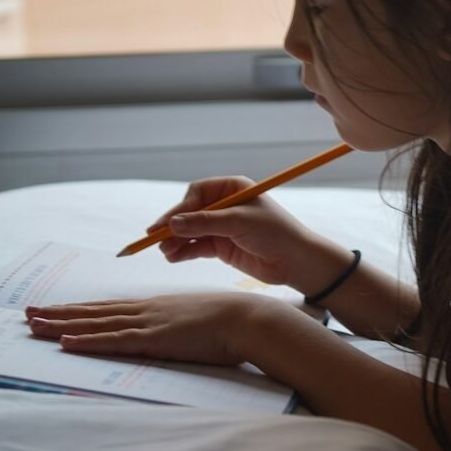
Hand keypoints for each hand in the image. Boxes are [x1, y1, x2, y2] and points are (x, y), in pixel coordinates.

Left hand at [26, 293, 275, 365]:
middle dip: (59, 313)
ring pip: (96, 323)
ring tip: (33, 325)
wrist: (249, 319)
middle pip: (95, 312)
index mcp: (157, 307)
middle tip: (27, 313)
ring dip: (62, 325)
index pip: (111, 308)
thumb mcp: (200, 319)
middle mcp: (147, 311)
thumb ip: (182, 325)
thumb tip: (177, 332)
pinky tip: (65, 343)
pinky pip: (114, 341)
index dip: (82, 309)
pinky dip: (88, 341)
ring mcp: (149, 324)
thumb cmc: (232, 322)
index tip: (57, 310)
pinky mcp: (155, 340)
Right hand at [149, 176, 320, 286]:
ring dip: (176, 240)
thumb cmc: (275, 233)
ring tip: (164, 251)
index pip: (197, 193)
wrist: (296, 261)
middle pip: (190, 212)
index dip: (181, 208)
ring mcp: (222, 227)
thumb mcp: (239, 223)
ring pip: (191, 231)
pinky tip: (173, 257)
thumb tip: (172, 224)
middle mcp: (225, 206)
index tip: (169, 223)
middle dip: (173, 225)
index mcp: (232, 188)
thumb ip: (205, 223)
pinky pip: (197, 247)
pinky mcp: (222, 247)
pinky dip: (184, 251)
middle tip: (154, 237)